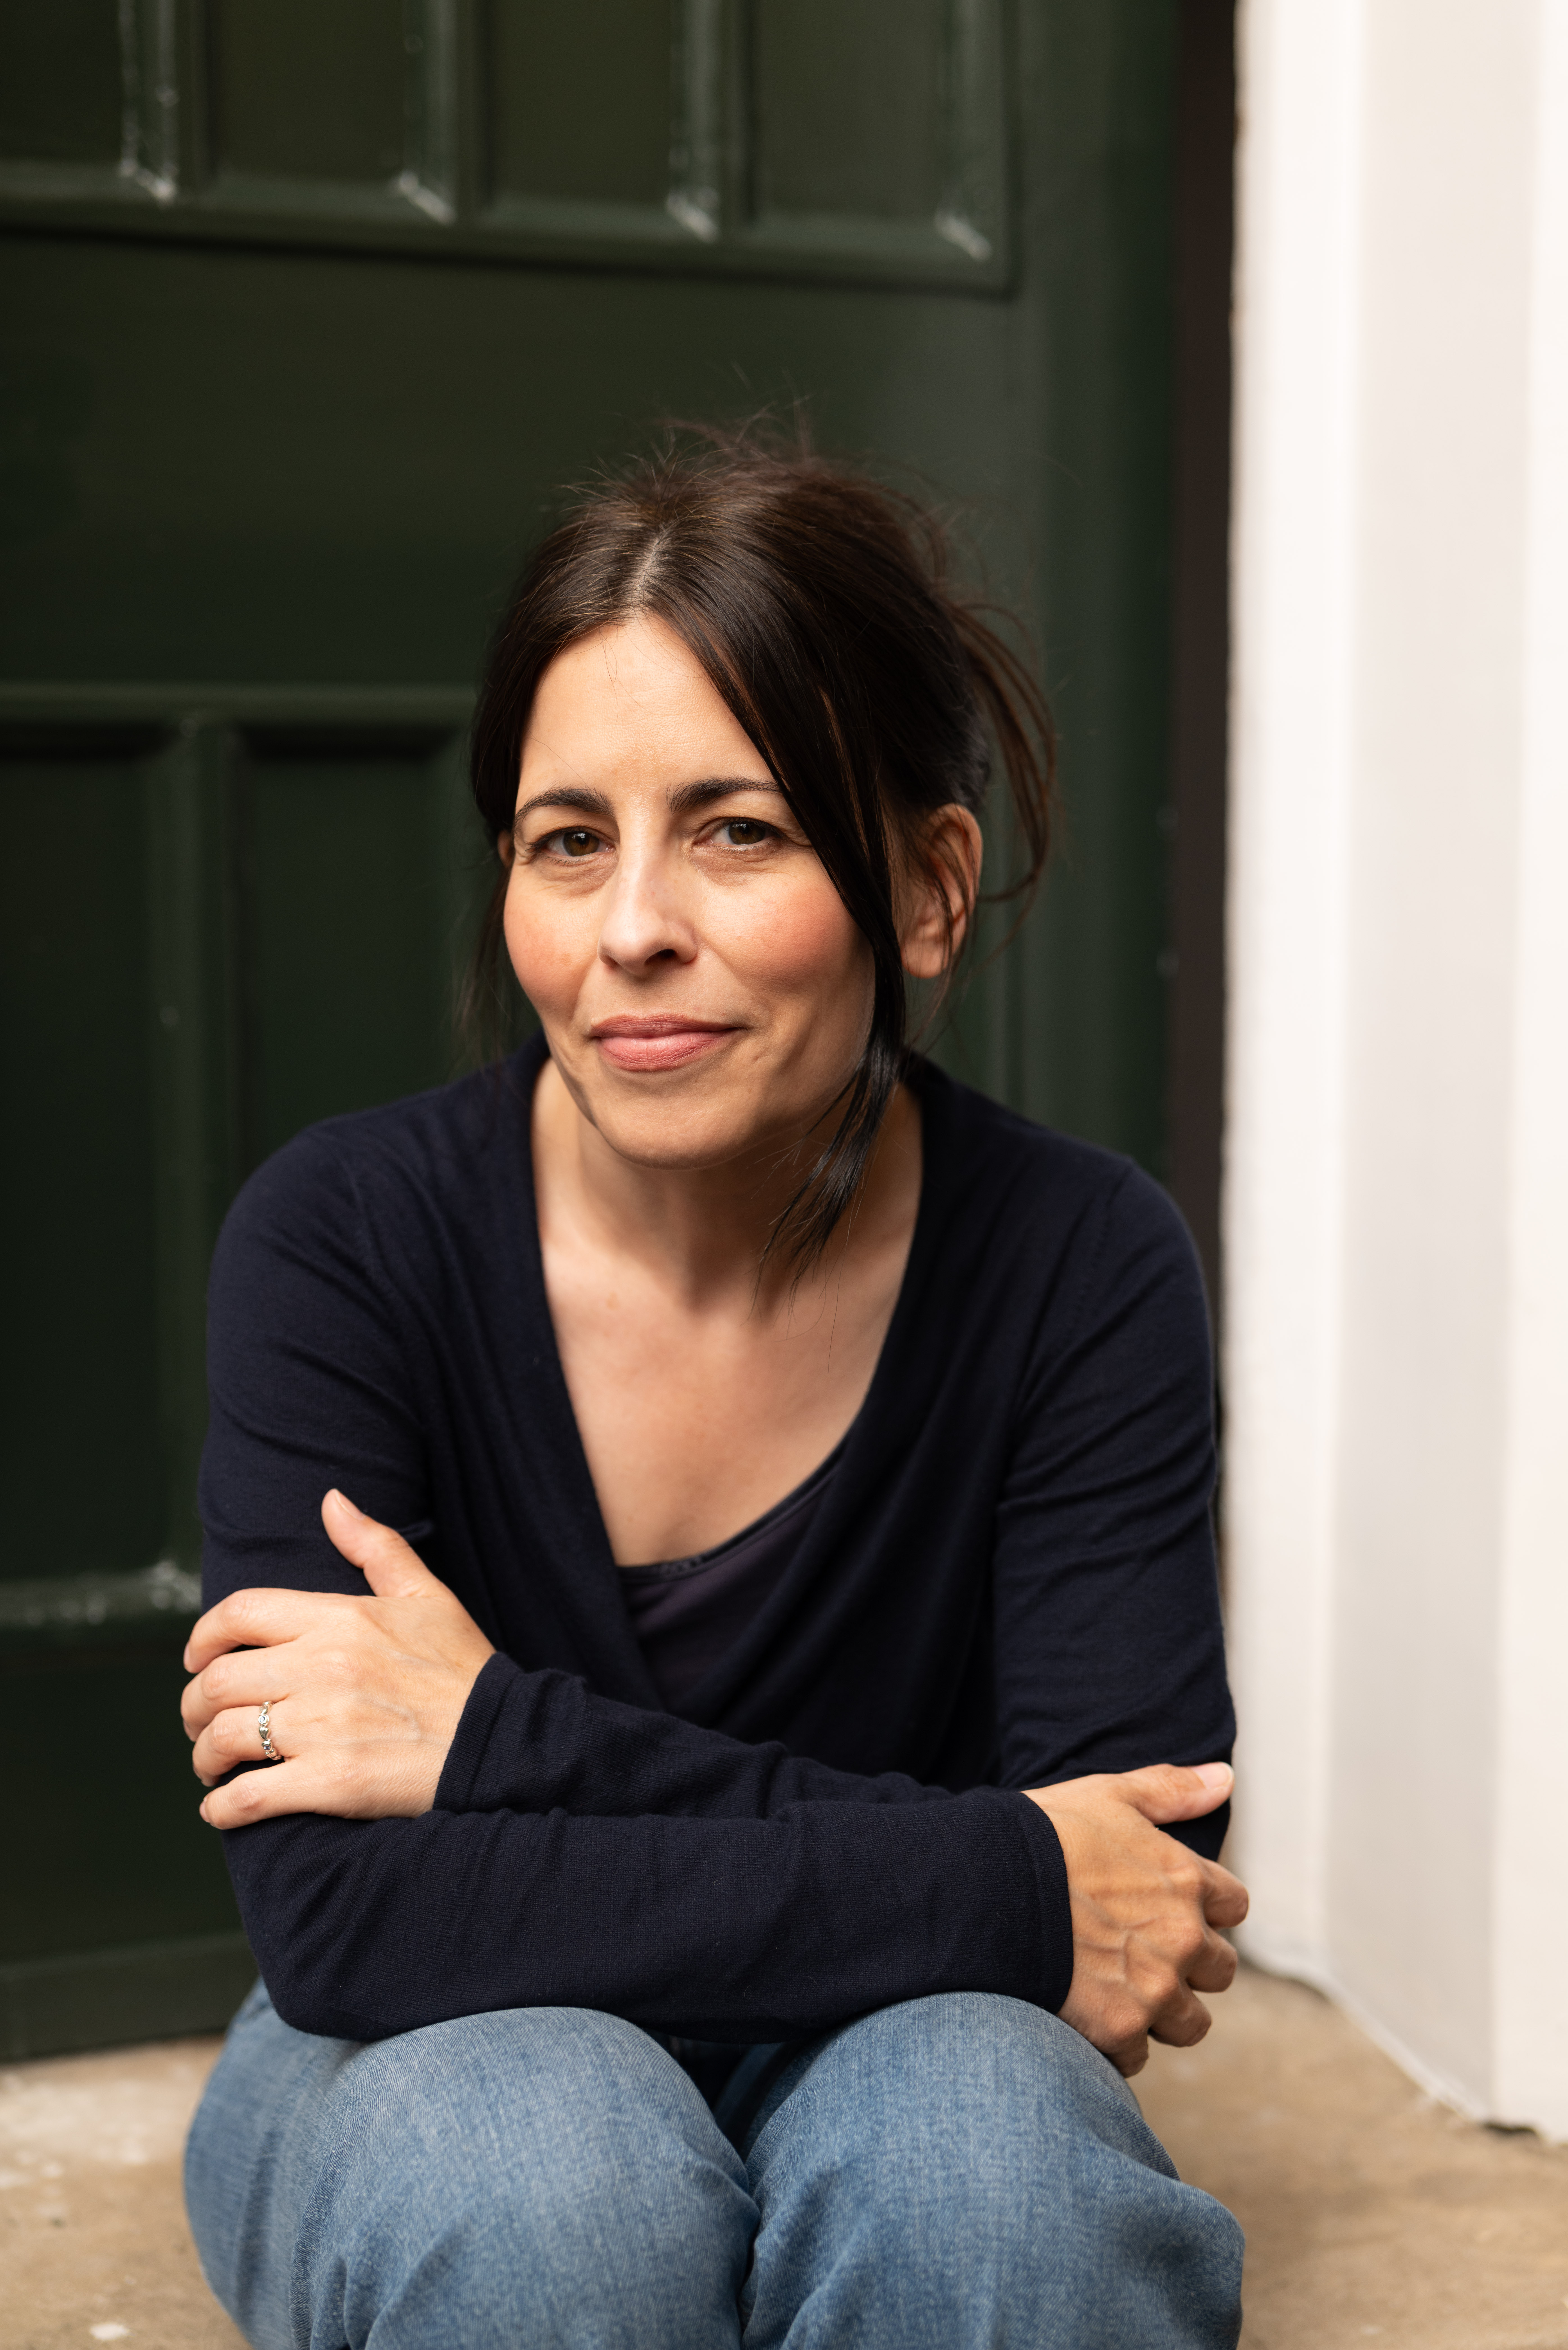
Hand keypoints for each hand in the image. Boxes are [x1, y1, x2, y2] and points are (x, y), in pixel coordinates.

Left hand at [181, 1491, 494, 1829]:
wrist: (504, 1742)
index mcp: (341, 1619)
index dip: (203, 1636)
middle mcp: (324, 1668)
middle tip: (199, 1722)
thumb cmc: (463, 1670)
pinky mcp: (330, 1784)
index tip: (195, 1658)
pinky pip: (247, 1797)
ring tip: (211, 1766)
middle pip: (218, 1680)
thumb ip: (376, 1546)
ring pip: (224, 1738)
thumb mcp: (427, 1596)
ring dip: (203, 1757)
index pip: (240, 1612)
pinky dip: (221, 1807)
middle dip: (193, 1705)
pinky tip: (220, 1808)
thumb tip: (332, 1502)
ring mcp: (324, 1728)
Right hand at [1025, 1762, 1248, 2077]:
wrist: (984, 1887)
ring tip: (1114, 1990)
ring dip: (1161, 2010)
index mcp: (1186, 1880)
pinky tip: (1084, 2015)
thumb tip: (1226, 1777)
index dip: (1204, 1908)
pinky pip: (1139, 2056)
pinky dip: (1117, 2042)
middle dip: (1188, 1964)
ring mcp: (1154, 1989)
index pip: (1233, 1907)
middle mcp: (1182, 1938)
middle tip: (1138, 1951)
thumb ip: (1172, 1789)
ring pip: (1189, 2022)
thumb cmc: (1044, 1834)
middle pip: (1219, 1970)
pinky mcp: (1120, 2030)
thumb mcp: (1109, 1795)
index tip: (1168, 1907)